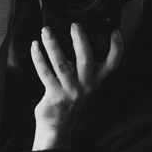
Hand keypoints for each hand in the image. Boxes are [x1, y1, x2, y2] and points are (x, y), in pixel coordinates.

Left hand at [30, 23, 123, 150]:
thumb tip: (71, 36)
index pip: (112, 63)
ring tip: (46, 31)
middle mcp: (86, 85)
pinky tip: (34, 46)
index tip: (115, 32)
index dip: (117, 48)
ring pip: (61, 64)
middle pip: (87, 59)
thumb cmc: (68, 97)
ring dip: (52, 45)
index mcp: (95, 79)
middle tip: (74, 25)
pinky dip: (38, 58)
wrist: (58, 126)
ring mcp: (70, 91)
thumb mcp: (81, 81)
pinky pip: (45, 73)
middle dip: (80, 40)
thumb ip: (80, 64)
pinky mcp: (55, 96)